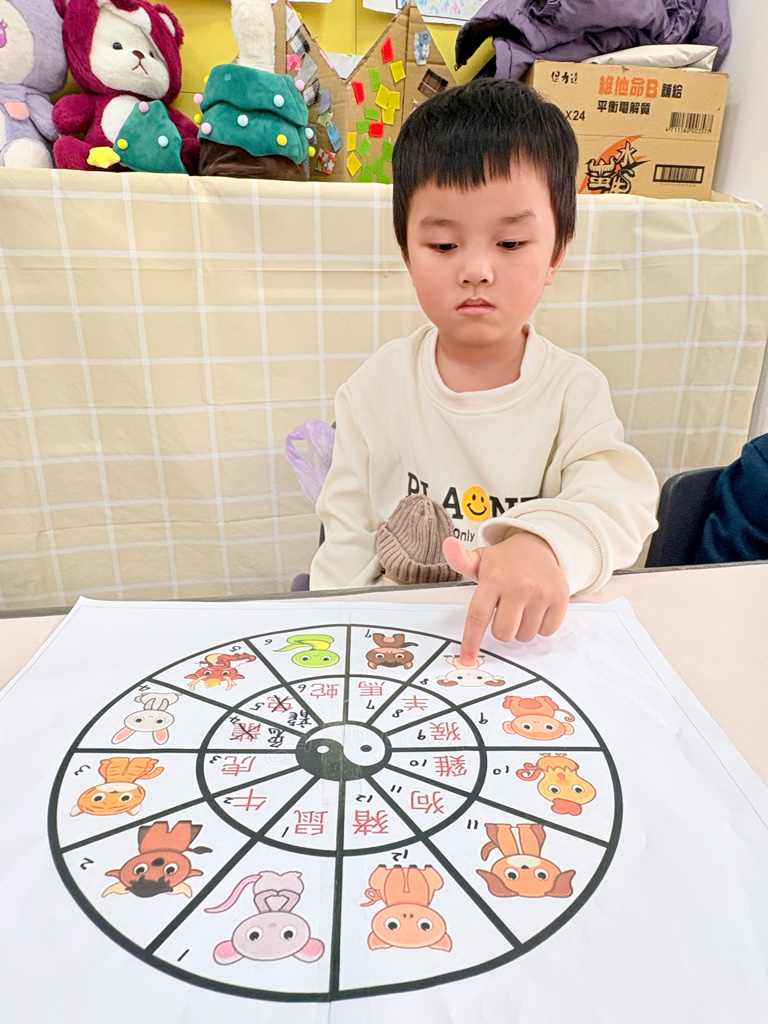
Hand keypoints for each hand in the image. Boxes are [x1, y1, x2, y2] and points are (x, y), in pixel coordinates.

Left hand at [443, 532, 568, 661]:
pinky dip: (540, 627)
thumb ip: (459, 559)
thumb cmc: (505, 561)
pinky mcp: (560, 599)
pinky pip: (546, 632)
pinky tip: (537, 609)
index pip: (478, 617)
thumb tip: (448, 543)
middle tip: (505, 611)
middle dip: (501, 629)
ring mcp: (541, 593)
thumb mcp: (479, 559)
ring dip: (521, 629)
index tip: (467, 658)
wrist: (539, 546)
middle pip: (503, 633)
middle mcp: (518, 586)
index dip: (471, 641)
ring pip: (524, 636)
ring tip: (521, 608)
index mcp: (494, 579)